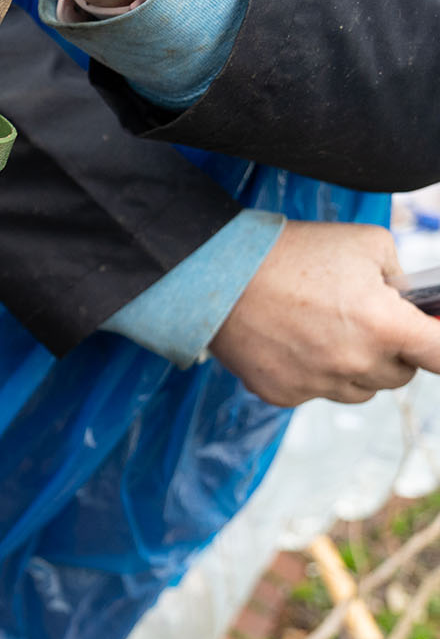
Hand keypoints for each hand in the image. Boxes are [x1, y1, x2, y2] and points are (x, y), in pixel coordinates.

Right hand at [209, 221, 439, 405]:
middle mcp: (354, 362)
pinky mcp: (283, 394)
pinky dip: (313, 373)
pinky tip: (294, 342)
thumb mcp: (368, 244)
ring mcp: (317, 383)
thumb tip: (408, 302)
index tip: (435, 342)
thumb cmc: (294, 252)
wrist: (219, 273)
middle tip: (366, 322)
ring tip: (325, 332)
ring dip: (355, 368)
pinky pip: (316, 392)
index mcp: (385, 325)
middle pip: (400, 376)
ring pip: (360, 390)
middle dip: (392, 352)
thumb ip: (401, 278)